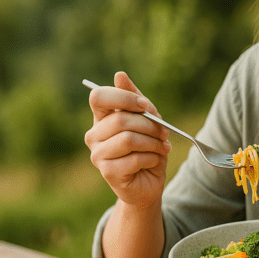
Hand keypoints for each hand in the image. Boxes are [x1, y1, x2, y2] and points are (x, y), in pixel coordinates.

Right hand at [84, 71, 170, 208]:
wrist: (149, 182)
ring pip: (128, 139)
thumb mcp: (148, 120)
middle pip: (120, 119)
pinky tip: (153, 161)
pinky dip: (151, 158)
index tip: (146, 106)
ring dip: (153, 142)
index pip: (99, 97)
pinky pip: (134, 158)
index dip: (124, 97)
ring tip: (162, 147)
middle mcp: (94, 134)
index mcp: (102, 118)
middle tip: (164, 133)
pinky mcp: (107, 171)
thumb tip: (120, 75)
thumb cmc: (147, 148)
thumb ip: (136, 99)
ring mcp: (97, 154)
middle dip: (150, 125)